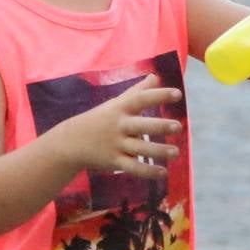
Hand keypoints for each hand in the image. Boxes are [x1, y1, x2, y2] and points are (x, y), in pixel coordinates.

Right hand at [51, 75, 182, 179]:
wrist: (71, 141)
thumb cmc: (100, 119)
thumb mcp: (116, 103)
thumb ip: (138, 91)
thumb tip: (156, 76)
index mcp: (121, 108)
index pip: (141, 99)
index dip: (159, 96)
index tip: (178, 94)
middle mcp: (119, 125)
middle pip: (141, 125)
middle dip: (159, 126)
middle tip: (178, 126)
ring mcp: (116, 144)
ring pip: (140, 149)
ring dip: (158, 151)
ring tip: (176, 152)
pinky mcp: (114, 161)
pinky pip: (133, 168)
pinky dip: (148, 172)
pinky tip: (164, 173)